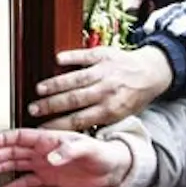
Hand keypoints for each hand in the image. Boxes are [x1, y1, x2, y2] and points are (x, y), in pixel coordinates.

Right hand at [0, 129, 132, 186]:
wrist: (113, 170)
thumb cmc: (101, 154)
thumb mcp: (87, 149)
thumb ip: (69, 151)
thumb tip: (51, 157)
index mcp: (49, 139)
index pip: (20, 136)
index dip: (3, 139)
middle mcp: (43, 151)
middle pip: (13, 151)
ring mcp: (44, 165)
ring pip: (17, 165)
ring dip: (1, 168)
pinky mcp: (49, 179)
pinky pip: (28, 181)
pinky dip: (16, 185)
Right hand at [27, 46, 170, 131]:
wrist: (152, 72)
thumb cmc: (133, 96)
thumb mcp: (121, 115)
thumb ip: (99, 121)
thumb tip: (74, 132)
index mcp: (111, 110)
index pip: (78, 120)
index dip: (57, 125)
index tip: (42, 128)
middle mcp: (106, 91)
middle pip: (73, 100)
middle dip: (50, 105)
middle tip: (33, 109)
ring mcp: (104, 71)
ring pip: (75, 79)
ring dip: (55, 84)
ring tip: (39, 89)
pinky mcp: (103, 54)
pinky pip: (84, 56)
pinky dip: (70, 58)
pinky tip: (56, 60)